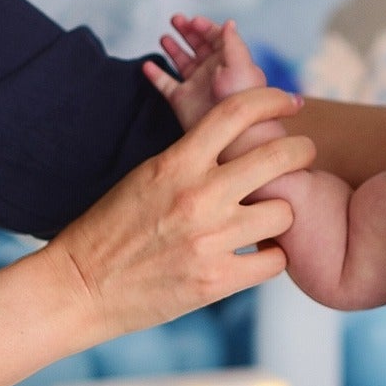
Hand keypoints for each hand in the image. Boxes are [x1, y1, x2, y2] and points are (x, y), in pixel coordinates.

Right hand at [50, 86, 317, 340]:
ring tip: (269, 216)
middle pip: (278, 157)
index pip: (237, 112)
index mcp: (177, 162)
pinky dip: (272, 257)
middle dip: (302, 151)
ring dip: (282, 213)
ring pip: (284, 212)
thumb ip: (193, 157)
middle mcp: (198, 196)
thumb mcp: (147, 175)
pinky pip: (275, 261)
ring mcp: (209, 240)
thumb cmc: (113, 227)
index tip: (289, 101)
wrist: (81, 286)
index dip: (272, 99)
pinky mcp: (216, 281)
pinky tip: (259, 254)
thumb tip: (240, 137)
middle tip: (304, 155)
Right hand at [143, 14, 266, 131]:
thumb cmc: (242, 99)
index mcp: (228, 60)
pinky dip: (155, 75)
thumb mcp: (240, 64)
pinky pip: (165, 84)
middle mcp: (212, 70)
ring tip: (164, 38)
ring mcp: (196, 84)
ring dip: (173, 49)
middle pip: (197, 45)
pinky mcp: (182, 99)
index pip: (215, 37)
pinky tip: (147, 66)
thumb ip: (232, 42)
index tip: (192, 21)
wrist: (235, 132)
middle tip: (175, 19)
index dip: (203, 27)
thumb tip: (229, 22)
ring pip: (182, 62)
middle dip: (186, 31)